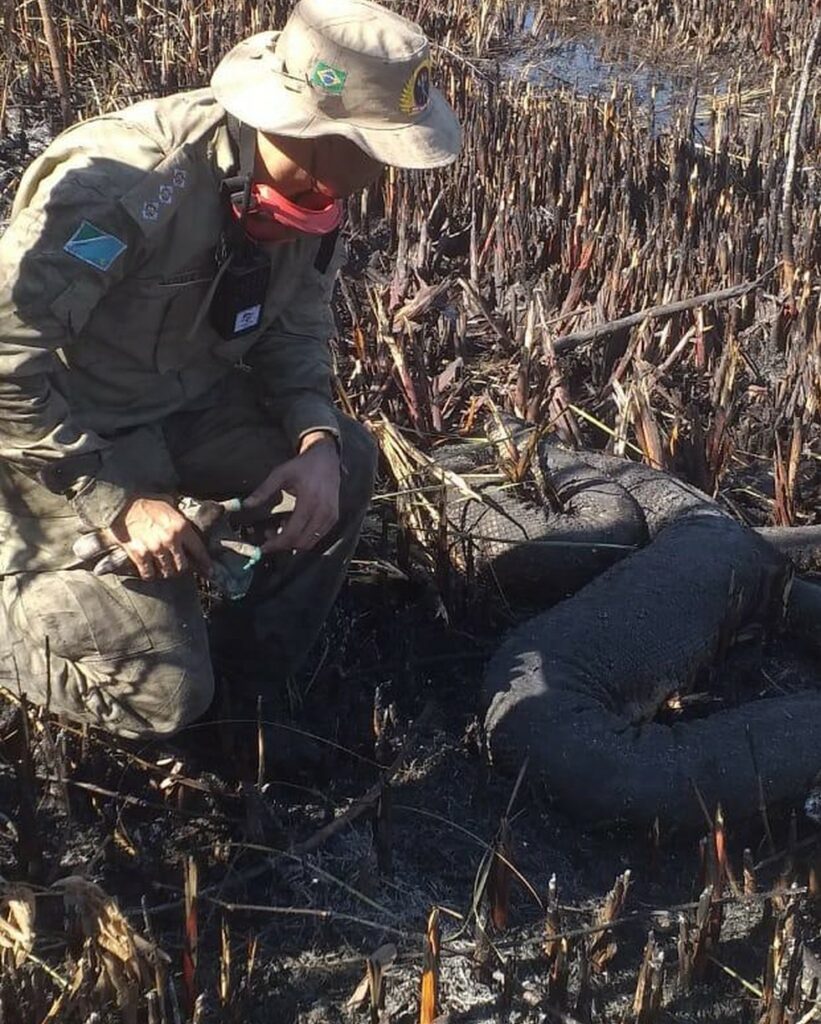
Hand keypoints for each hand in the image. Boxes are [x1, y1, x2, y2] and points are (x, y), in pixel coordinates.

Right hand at [108, 497, 211, 580]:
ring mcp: (155, 548)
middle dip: (181, 568)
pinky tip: (149, 570)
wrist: (122, 503)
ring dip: (166, 572)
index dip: (205, 563)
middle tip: (177, 566)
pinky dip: (150, 574)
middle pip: (182, 566)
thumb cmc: (146, 502)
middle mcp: (171, 539)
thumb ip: (180, 517)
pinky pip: (149, 573)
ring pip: (167, 572)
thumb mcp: (170, 504)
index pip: (199, 550)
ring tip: (163, 568)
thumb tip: (190, 524)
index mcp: (182, 526)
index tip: (209, 571)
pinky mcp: (139, 554)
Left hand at [243, 432, 339, 553]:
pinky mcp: (333, 518)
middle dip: (282, 544)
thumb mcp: (280, 474)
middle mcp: (323, 512)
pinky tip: (294, 523)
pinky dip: (303, 536)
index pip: (292, 533)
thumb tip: (245, 504)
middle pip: (301, 542)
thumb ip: (263, 490)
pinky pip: (317, 536)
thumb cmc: (302, 466)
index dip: (276, 544)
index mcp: (309, 501)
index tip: (263, 547)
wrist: (326, 459)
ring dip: (293, 542)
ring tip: (281, 527)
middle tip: (269, 535)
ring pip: (310, 542)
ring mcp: (330, 516)